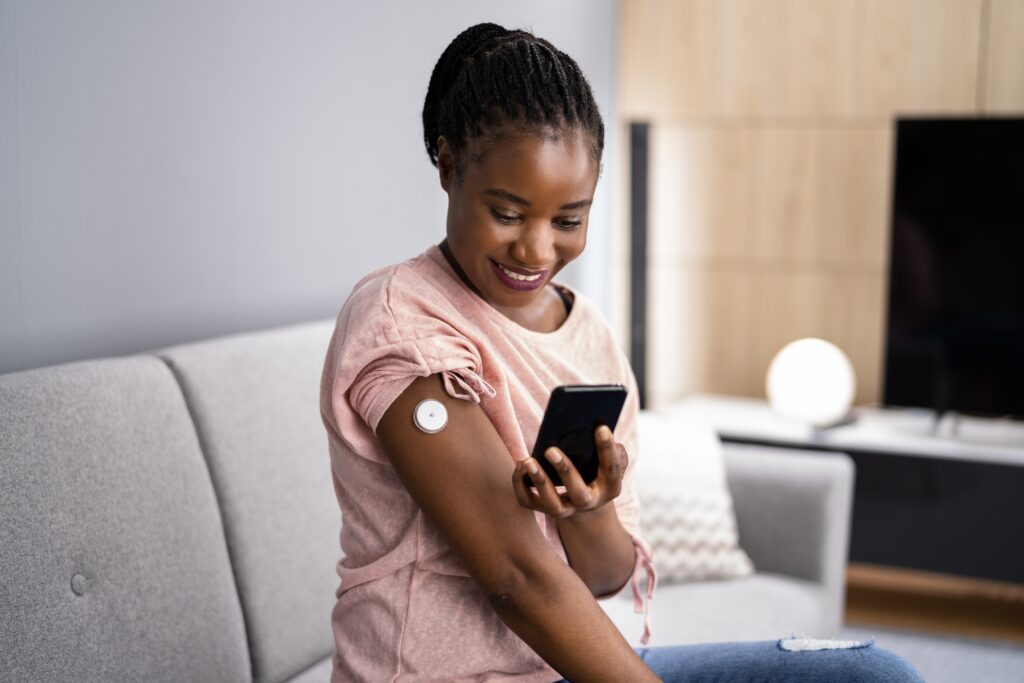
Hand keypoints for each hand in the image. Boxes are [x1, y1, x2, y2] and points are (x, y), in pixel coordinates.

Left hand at [512, 425, 627, 517]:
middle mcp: (588, 502)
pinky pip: (528, 501)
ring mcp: (566, 509)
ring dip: (539, 481)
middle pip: (578, 493)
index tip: (602, 428)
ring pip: (552, 504)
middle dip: (565, 471)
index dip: (608, 449)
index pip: (611, 469)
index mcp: (610, 488)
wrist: (586, 500)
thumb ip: (613, 449)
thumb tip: (600, 429)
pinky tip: (520, 464)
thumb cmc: (598, 470)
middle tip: (550, 450)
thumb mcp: (611, 461)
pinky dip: (520, 484)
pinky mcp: (543, 508)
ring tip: (528, 460)